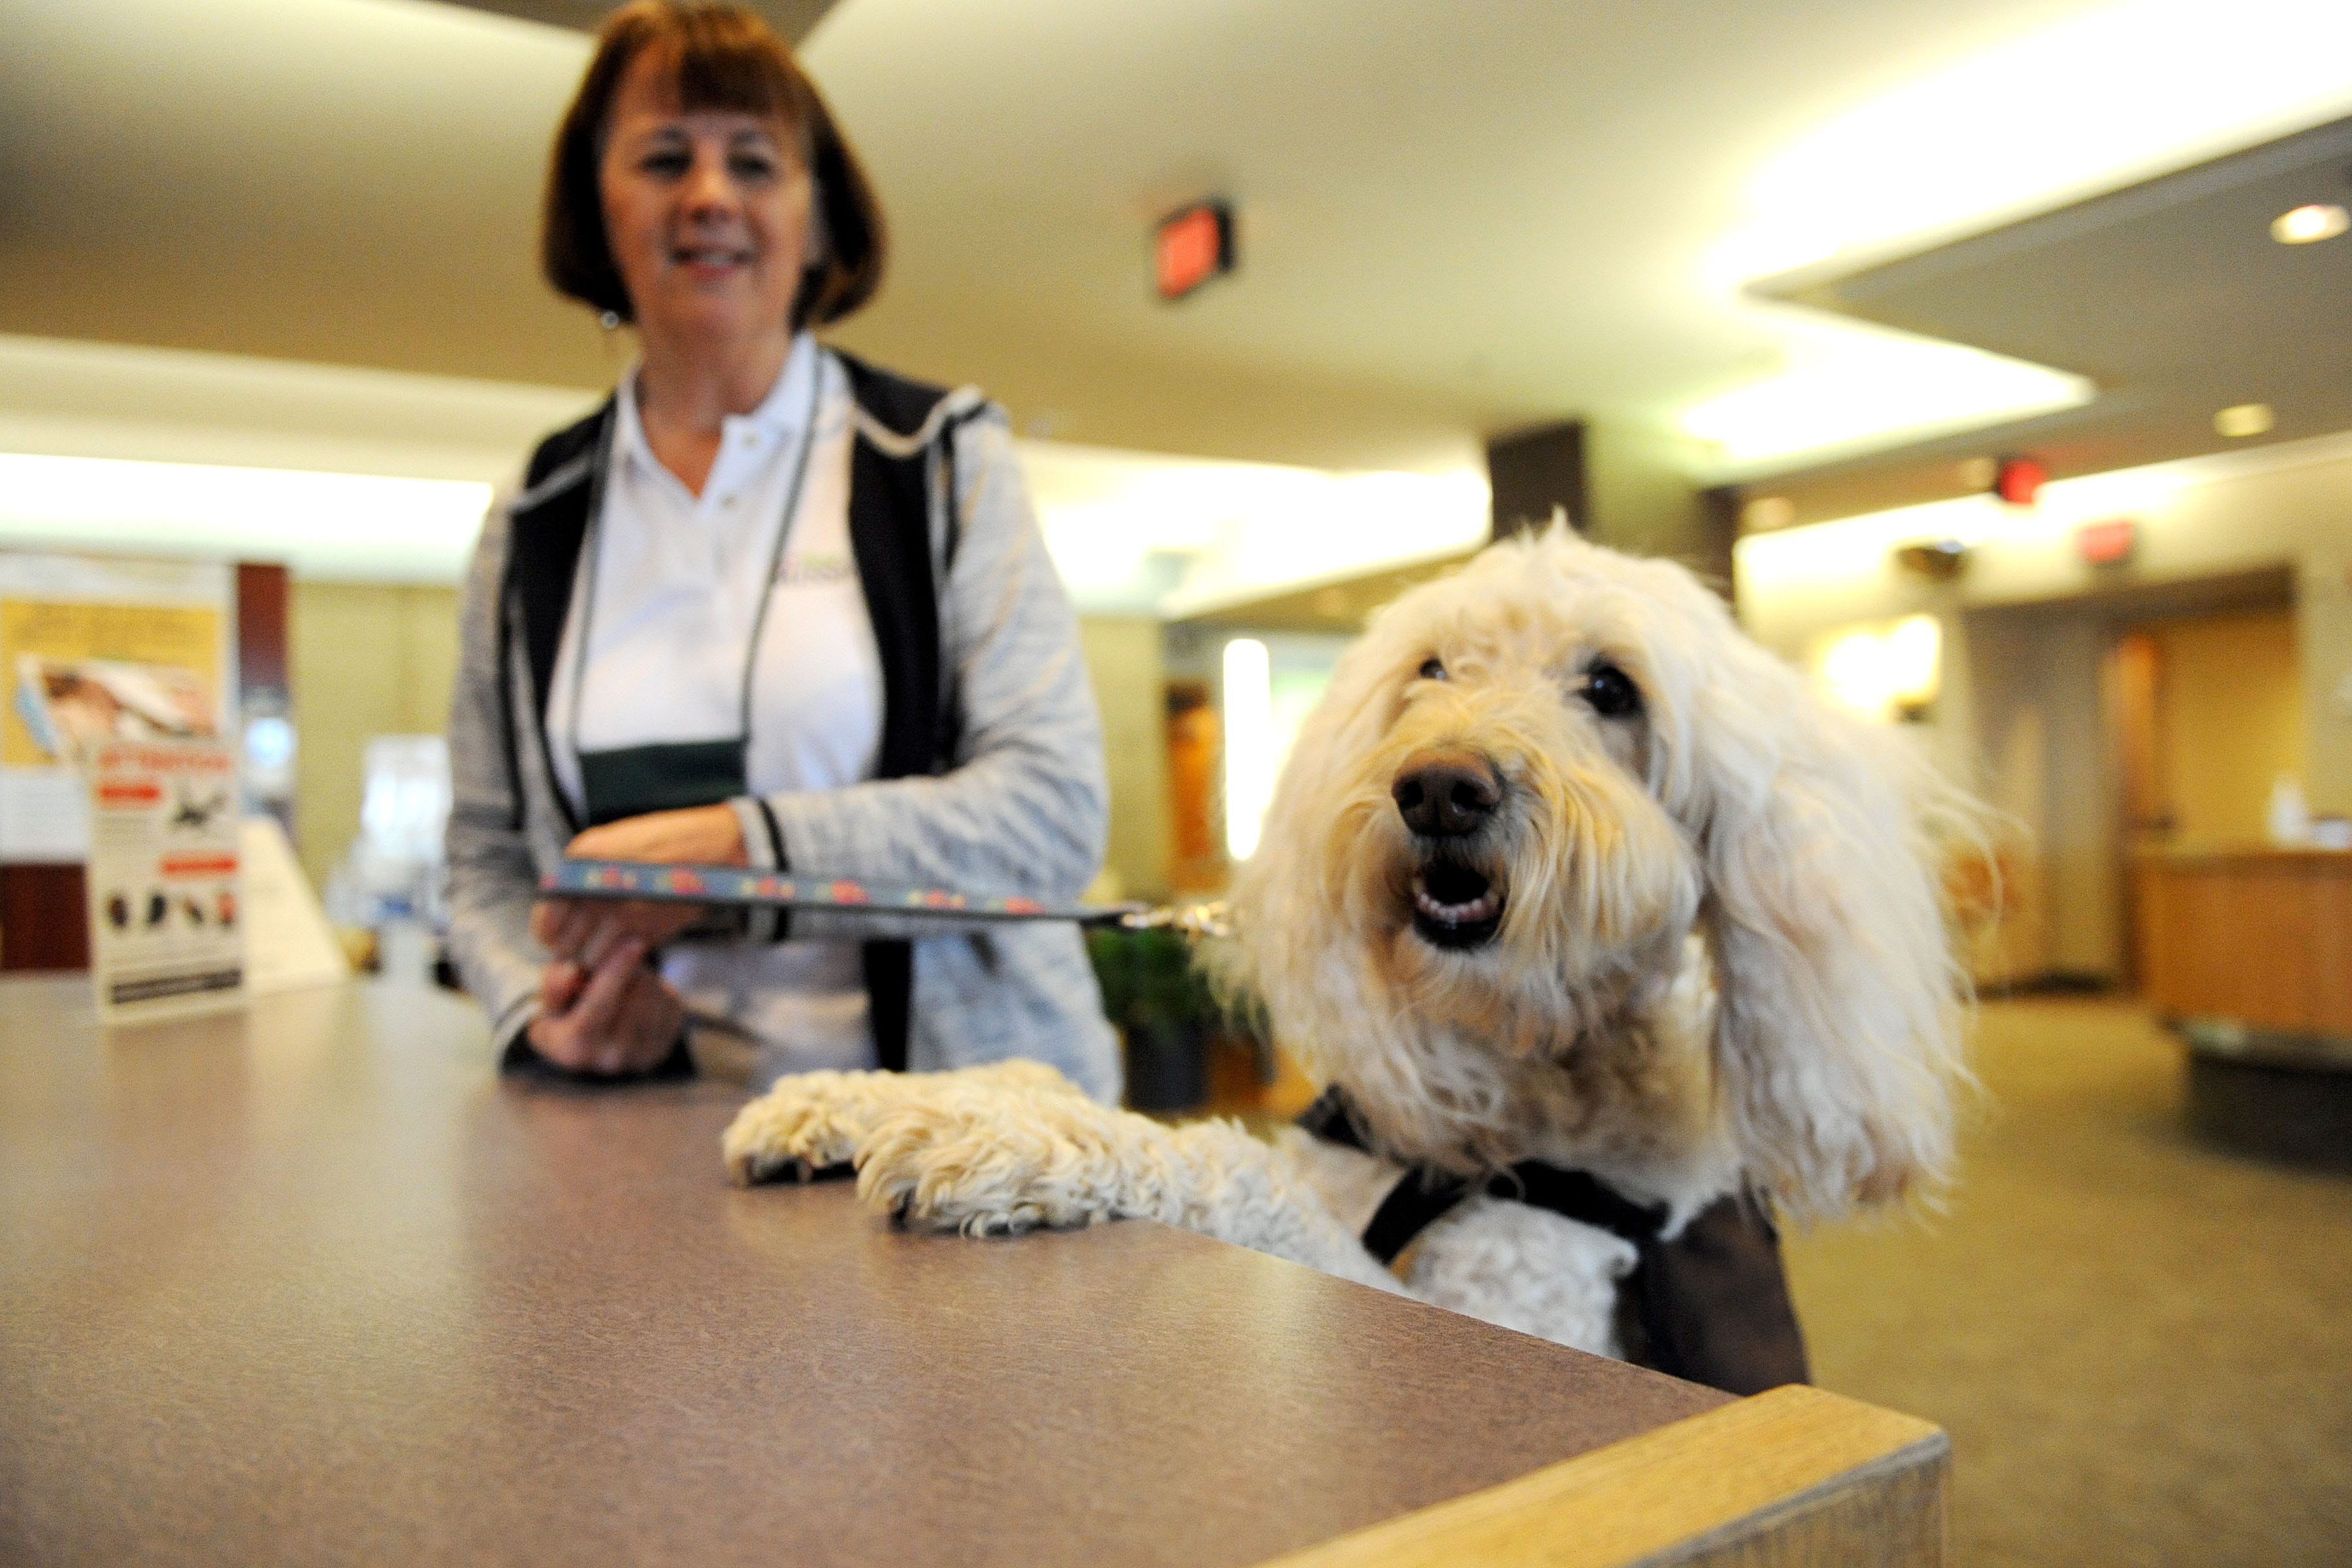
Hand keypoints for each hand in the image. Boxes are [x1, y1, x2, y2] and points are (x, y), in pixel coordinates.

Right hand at [524, 938, 685, 1075]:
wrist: (592, 1049)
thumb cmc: (566, 1015)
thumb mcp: (551, 1001)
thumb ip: (556, 986)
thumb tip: (571, 974)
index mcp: (575, 1048)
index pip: (599, 1005)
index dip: (616, 972)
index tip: (634, 942)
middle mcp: (610, 1059)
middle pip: (634, 994)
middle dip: (627, 969)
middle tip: (613, 965)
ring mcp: (640, 1057)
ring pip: (654, 995)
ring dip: (642, 978)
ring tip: (622, 984)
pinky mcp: (663, 1048)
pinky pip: (670, 1004)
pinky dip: (657, 992)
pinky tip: (638, 998)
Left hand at [532, 804, 749, 960]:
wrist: (708, 846)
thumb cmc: (659, 845)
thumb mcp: (609, 846)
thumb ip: (580, 876)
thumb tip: (559, 914)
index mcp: (580, 859)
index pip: (546, 920)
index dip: (554, 935)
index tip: (568, 938)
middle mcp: (593, 885)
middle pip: (564, 946)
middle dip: (577, 951)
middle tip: (595, 945)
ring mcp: (618, 908)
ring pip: (590, 959)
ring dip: (602, 959)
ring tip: (617, 945)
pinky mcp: (645, 927)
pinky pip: (619, 959)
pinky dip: (625, 959)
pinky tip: (637, 943)